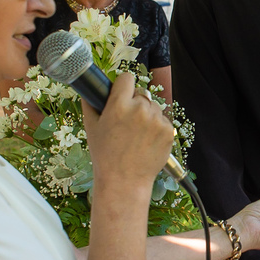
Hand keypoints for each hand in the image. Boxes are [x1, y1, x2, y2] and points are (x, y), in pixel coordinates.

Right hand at [82, 73, 174, 187]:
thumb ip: (90, 104)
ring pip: (154, 107)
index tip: (122, 93)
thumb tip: (90, 89)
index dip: (123, 86)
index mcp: (119, 105)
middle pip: (141, 93)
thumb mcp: (91, 128)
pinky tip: (147, 141)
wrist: (125, 180)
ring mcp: (156, 120)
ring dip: (148, 116)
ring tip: (137, 135)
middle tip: (127, 123)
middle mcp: (140, 109)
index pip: (127, 78)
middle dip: (135, 104)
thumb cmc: (105, 155)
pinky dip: (157, 128)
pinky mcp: (168, 131)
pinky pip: (163, 121)